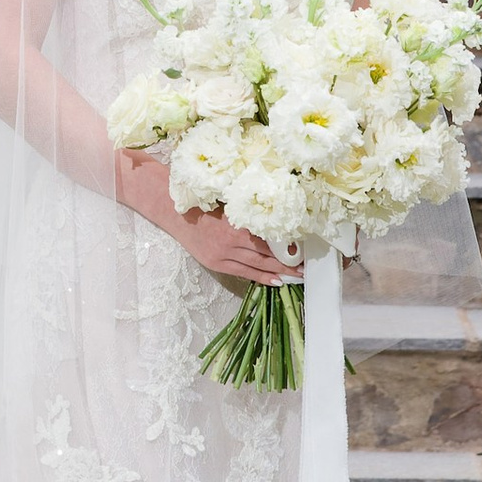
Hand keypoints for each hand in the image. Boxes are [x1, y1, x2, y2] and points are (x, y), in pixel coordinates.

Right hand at [114, 148, 292, 286]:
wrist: (172, 210)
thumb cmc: (201, 200)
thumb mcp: (229, 202)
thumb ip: (249, 212)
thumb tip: (277, 216)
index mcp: (236, 224)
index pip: (270, 239)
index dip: (289, 246)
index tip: (306, 248)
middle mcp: (231, 242)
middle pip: (267, 256)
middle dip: (289, 263)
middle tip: (309, 267)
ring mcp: (223, 255)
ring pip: (258, 267)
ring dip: (279, 272)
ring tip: (298, 277)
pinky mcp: (216, 263)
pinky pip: (243, 273)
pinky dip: (261, 277)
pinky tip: (276, 281)